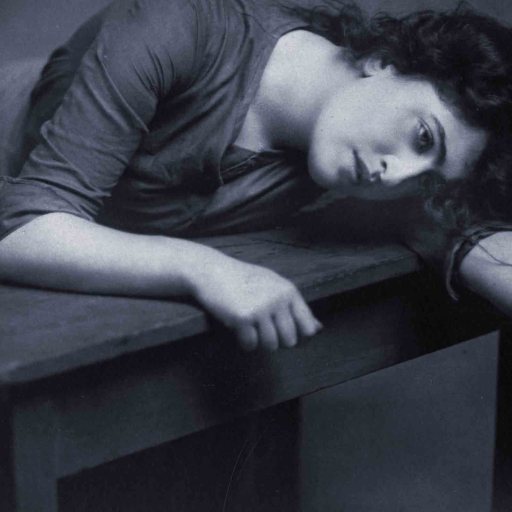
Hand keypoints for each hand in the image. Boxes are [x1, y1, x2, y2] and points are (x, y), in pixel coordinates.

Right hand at [193, 257, 321, 350]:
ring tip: (251, 329)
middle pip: (290, 340)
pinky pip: (251, 345)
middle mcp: (278, 300)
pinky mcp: (243, 317)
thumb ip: (296, 308)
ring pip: (271, 345)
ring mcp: (261, 309)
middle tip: (263, 330)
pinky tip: (238, 330)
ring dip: (260, 343)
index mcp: (289, 291)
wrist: (211, 270)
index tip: (285, 334)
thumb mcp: (273, 286)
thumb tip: (319, 329)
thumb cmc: (244, 279)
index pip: (307, 327)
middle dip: (277, 341)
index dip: (299, 336)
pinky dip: (245, 343)